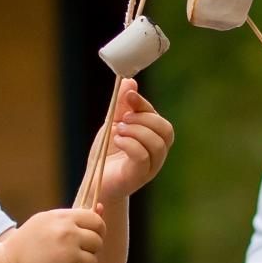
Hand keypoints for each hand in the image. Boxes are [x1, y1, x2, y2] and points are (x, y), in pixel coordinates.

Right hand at [8, 206, 104, 262]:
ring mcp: (67, 256)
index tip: (87, 240)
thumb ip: (75, 216)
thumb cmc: (31, 242)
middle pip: (97, 243)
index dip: (96, 232)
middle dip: (89, 250)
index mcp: (64, 219)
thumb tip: (102, 208)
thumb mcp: (49, 221)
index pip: (97, 223)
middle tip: (72, 255)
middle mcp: (67, 235)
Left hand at [95, 83, 174, 199]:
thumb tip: (130, 81)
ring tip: (119, 131)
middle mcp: (157, 153)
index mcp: (153, 138)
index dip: (145, 105)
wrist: (96, 181)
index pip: (159, 118)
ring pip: (157, 144)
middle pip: (166, 130)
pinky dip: (130, 144)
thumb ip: (122, 105)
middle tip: (124, 118)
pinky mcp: (138, 177)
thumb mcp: (114, 123)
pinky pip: (143, 157)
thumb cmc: (107, 154)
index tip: (129, 96)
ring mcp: (150, 166)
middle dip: (144, 119)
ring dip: (137, 131)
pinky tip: (118, 140)